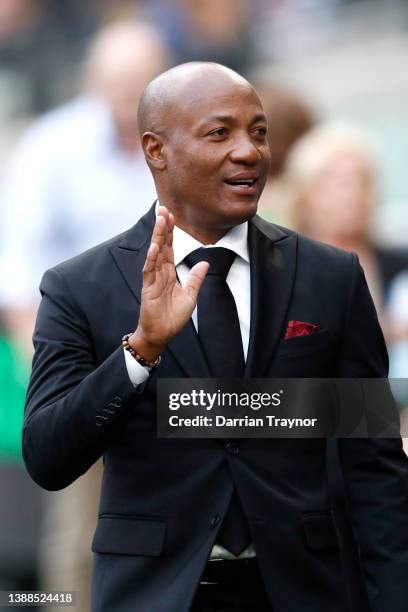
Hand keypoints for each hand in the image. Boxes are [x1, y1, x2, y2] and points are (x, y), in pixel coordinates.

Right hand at [129, 206, 208, 360]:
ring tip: (160, 220)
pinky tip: (154, 248)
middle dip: (163, 227)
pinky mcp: (148, 289)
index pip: (170, 247)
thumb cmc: (173, 317)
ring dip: (158, 237)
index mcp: (169, 273)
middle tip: (163, 208)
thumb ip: (196, 279)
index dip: (170, 231)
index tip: (171, 215)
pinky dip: (152, 260)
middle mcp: (159, 273)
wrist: (161, 334)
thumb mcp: (190, 296)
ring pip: (155, 253)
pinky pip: (149, 272)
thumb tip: (204, 263)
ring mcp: (153, 280)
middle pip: (162, 245)